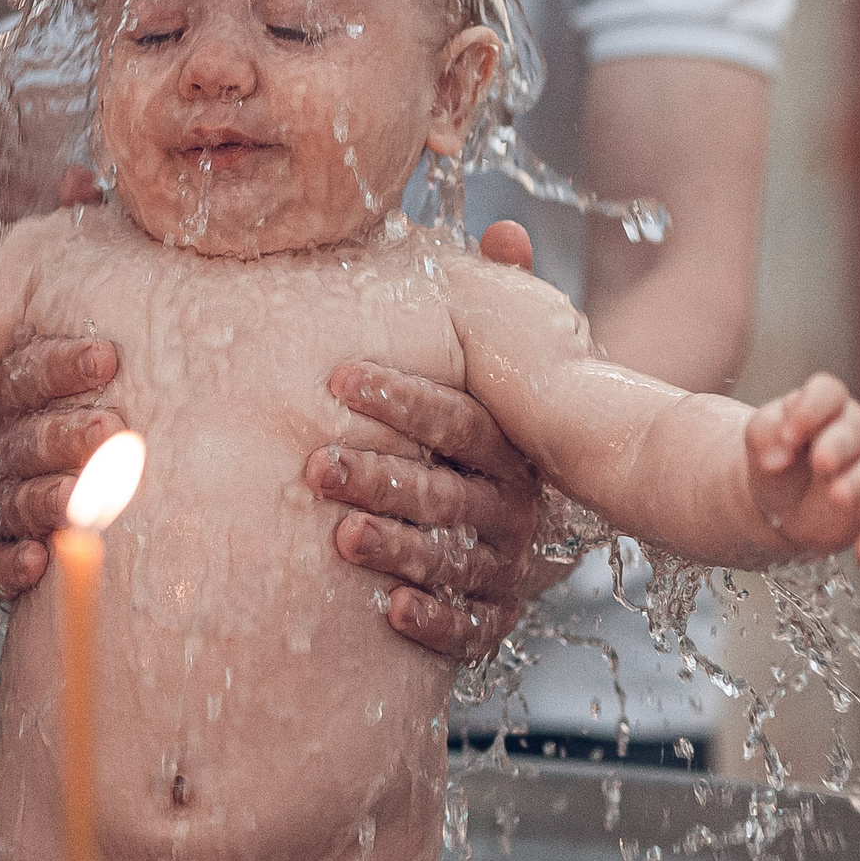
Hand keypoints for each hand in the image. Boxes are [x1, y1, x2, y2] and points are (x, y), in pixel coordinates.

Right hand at [0, 335, 123, 603]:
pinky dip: (14, 565)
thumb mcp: (108, 387)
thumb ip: (113, 367)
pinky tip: (38, 561)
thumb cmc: (111, 430)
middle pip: (25, 440)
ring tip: (75, 501)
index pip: (24, 376)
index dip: (61, 367)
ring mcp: (2, 501)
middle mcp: (4, 450)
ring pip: (16, 499)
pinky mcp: (4, 553)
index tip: (108, 359)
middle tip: (110, 431)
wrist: (95, 506)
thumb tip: (187, 312)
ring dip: (46, 498)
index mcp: (15, 402)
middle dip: (66, 434)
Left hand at [320, 222, 546, 662]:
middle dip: (381, 477)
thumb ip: (498, 305)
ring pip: (450, 560)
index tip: (337, 377)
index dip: (402, 398)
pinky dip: (434, 621)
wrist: (543, 525)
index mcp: (510, 445)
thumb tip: (504, 230)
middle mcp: (514, 506)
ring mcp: (506, 566)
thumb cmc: (495, 435)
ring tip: (340, 535)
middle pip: (446, 492)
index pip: (459, 419)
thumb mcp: (507, 370)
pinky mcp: (495, 617)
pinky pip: (470, 630)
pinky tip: (389, 610)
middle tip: (316, 465)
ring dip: (395, 547)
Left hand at [743, 374, 859, 564]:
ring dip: (859, 484)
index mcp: (825, 406)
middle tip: (821, 462)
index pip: (827, 392)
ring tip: (837, 496)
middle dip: (838, 445)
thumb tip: (775, 457)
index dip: (810, 410)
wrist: (782, 503)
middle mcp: (855, 432)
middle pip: (854, 430)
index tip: (788, 435)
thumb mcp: (761, 440)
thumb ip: (765, 434)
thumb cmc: (777, 459)